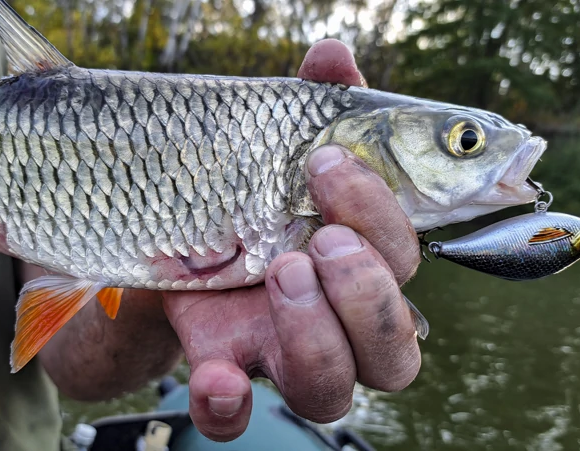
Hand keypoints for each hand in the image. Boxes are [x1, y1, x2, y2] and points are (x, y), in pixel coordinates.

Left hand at [162, 39, 421, 441]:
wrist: (171, 234)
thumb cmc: (244, 190)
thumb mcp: (273, 148)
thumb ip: (312, 107)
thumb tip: (331, 54)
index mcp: (360, 261)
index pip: (407, 261)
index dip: (383, 217)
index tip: (325, 161)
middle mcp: (336, 323)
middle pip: (394, 350)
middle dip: (368, 293)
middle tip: (320, 239)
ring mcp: (281, 355)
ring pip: (332, 389)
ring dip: (318, 339)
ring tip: (281, 272)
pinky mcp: (222, 370)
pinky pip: (235, 416)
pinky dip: (229, 404)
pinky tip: (217, 374)